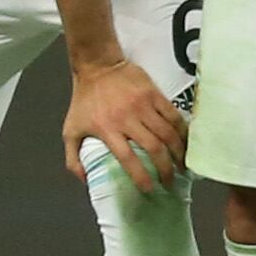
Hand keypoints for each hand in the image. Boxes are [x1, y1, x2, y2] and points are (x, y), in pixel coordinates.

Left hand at [64, 54, 187, 195]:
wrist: (97, 66)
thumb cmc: (85, 100)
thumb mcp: (71, 130)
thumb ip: (73, 159)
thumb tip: (86, 181)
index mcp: (107, 129)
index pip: (128, 158)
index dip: (141, 176)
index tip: (149, 189)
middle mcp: (127, 118)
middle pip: (154, 148)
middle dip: (165, 169)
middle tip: (169, 181)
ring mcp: (143, 105)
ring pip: (168, 133)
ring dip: (178, 153)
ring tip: (181, 166)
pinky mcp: (154, 94)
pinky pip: (174, 116)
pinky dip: (182, 132)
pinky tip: (185, 143)